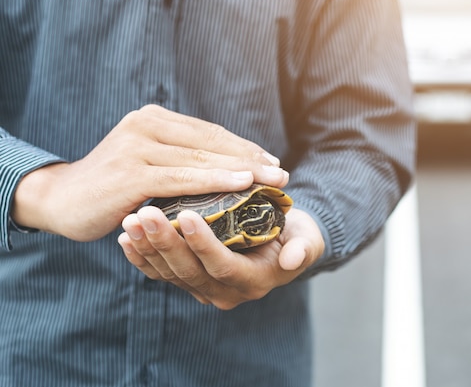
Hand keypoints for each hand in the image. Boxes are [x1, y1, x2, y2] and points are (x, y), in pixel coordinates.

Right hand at [11, 105, 288, 240]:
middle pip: (211, 142)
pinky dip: (215, 180)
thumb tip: (224, 167)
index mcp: (154, 119)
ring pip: (201, 158)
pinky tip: (242, 184)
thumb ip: (178, 159)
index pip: (209, 133)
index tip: (272, 161)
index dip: (243, 147)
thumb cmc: (111, 187)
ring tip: (272, 180)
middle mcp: (146, 124)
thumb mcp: (147, 164)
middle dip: (251, 159)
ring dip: (242, 169)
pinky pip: (183, 178)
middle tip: (282, 173)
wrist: (61, 200)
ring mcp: (138, 146)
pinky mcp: (132, 172)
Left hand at [118, 207, 324, 308]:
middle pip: (189, 272)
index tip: (186, 213)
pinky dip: (142, 257)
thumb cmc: (296, 236)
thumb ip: (304, 248)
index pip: (223, 266)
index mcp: (253, 282)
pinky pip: (160, 273)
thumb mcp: (307, 239)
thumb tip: (294, 258)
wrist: (281, 243)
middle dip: (165, 242)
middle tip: (144, 213)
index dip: (204, 243)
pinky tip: (126, 237)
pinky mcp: (188, 279)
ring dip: (148, 247)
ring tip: (131, 220)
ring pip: (170, 273)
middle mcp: (225, 293)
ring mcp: (204, 288)